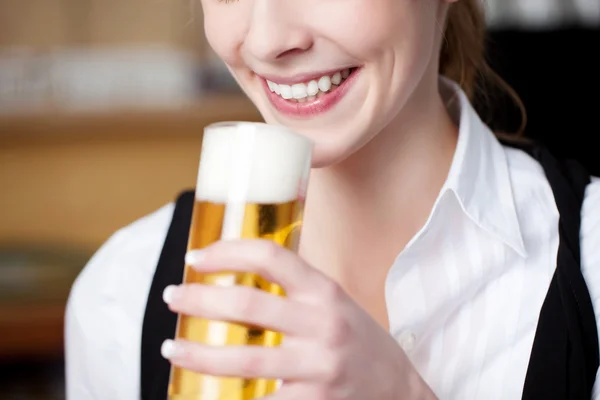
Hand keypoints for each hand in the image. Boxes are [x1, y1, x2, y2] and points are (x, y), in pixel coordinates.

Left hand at [161, 239, 435, 398]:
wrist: (400, 392)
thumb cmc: (361, 343)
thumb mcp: (336, 304)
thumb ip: (297, 289)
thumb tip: (243, 268)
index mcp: (326, 292)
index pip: (272, 255)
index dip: (227, 251)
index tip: (196, 257)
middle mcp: (323, 325)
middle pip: (247, 304)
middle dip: (199, 299)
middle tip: (172, 297)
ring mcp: (317, 368)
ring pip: (243, 358)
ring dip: (198, 353)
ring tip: (171, 348)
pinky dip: (221, 398)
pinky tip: (200, 393)